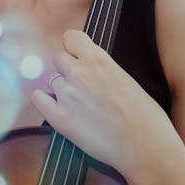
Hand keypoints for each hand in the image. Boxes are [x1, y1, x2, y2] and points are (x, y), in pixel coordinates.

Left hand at [30, 30, 175, 174]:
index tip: (76, 56)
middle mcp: (78, 72)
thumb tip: (92, 71)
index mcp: (98, 59)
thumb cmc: (145, 117)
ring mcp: (67, 94)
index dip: (73, 48)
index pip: (70, 38)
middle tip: (80, 85)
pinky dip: (44, 102)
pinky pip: (38, 99)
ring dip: (61, 89)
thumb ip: (102, 69)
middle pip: (58, 59)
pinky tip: (56, 108)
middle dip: (67, 69)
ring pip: (51, 80)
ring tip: (78, 104)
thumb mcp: (125, 78)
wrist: (145, 147)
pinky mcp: (60, 118)